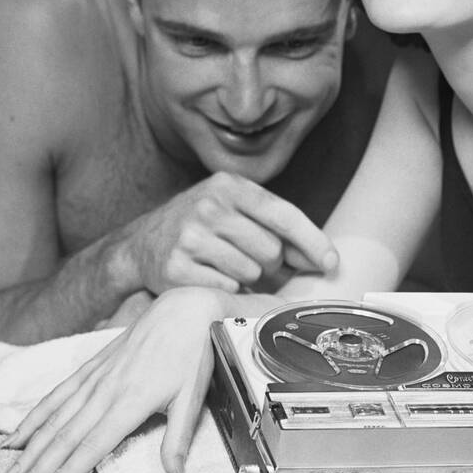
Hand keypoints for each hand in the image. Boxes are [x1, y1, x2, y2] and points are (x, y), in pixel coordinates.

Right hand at [0, 286, 230, 472]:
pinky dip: (34, 416)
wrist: (184, 309)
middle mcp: (106, 390)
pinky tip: (16, 434)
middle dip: (37, 468)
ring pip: (54, 417)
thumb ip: (178, 438)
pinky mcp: (91, 366)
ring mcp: (95, 377)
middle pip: (65, 435)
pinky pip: (57, 395)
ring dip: (28, 447)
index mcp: (132, 401)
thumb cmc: (193, 354)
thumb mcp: (193, 397)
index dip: (68, 470)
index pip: (93, 444)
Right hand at [122, 171, 338, 294]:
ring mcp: (190, 236)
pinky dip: (225, 287)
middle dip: (271, 263)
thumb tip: (321, 257)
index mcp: (228, 186)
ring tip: (225, 265)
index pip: (283, 215)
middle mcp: (208, 206)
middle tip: (253, 261)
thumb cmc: (200, 226)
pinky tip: (208, 275)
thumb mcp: (232, 208)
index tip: (331, 263)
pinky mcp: (176, 267)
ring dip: (247, 276)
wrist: (140, 244)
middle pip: (271, 250)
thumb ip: (273, 224)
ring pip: (251, 272)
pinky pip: (226, 287)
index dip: (313, 241)